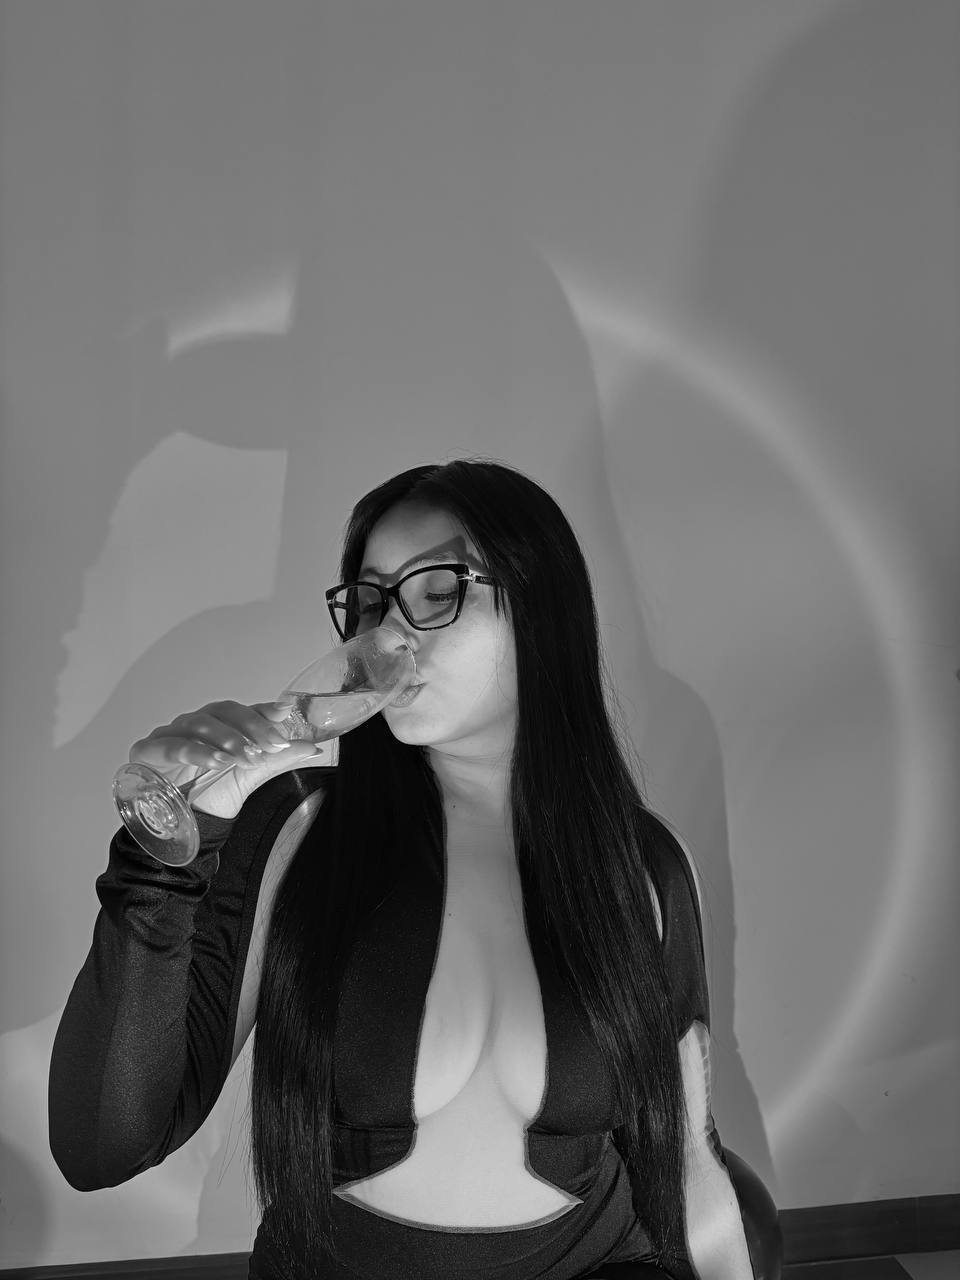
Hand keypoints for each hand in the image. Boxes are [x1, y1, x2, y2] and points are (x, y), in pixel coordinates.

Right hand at [128, 700, 323, 818]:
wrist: (182, 828)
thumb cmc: (210, 796)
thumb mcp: (249, 776)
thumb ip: (277, 760)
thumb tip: (312, 747)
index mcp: (219, 726)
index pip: (242, 711)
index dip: (263, 710)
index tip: (285, 711)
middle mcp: (194, 724)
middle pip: (222, 712)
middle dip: (251, 726)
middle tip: (273, 745)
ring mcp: (169, 734)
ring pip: (200, 724)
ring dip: (228, 739)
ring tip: (249, 757)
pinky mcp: (146, 750)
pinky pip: (172, 745)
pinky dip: (197, 751)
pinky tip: (217, 761)